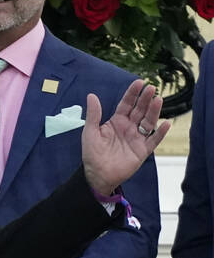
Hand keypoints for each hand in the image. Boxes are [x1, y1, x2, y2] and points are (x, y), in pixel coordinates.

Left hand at [81, 80, 169, 196]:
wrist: (97, 174)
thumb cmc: (92, 153)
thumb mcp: (90, 132)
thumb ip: (93, 114)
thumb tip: (91, 95)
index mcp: (117, 122)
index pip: (126, 104)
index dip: (132, 94)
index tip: (139, 82)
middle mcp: (129, 128)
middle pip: (140, 110)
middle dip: (145, 99)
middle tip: (151, 88)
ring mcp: (137, 138)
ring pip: (148, 122)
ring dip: (154, 111)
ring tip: (158, 100)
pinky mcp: (143, 150)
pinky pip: (154, 140)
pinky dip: (160, 133)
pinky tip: (166, 123)